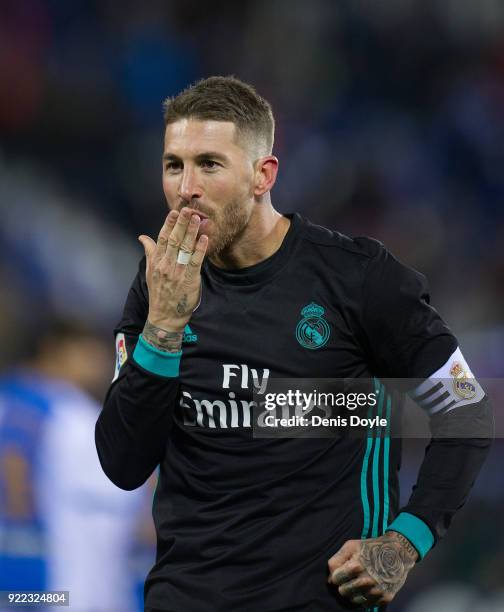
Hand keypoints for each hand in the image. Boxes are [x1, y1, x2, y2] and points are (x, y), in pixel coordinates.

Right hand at [138, 207, 207, 351]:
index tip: (174, 211)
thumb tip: (143, 237)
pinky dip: (200, 249)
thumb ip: (150, 253)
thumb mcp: (150, 273)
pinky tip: (205, 238)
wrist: (165, 316)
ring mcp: (177, 272)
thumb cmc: (159, 293)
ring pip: (185, 248)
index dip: (168, 224)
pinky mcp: (189, 280)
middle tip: (188, 209)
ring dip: (191, 232)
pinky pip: (195, 262)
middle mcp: (166, 265)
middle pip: (174, 239)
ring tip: (197, 218)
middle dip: (181, 223)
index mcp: (157, 262)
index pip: (162, 238)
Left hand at [327, 531, 417, 607]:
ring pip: (354, 600)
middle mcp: (367, 580)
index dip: (336, 576)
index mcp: (356, 565)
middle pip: (343, 592)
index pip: (336, 579)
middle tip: (349, 579)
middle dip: (343, 585)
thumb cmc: (370, 547)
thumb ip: (337, 560)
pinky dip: (364, 598)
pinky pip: (367, 605)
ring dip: (353, 593)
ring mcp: (377, 590)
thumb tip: (330, 580)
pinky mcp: (385, 598)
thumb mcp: (351, 546)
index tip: (341, 573)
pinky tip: (367, 588)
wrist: (397, 552)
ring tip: (357, 583)